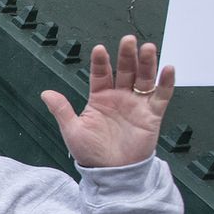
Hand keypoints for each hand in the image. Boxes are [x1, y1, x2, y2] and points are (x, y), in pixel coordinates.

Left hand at [41, 35, 174, 167]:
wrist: (111, 173)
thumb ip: (62, 110)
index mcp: (100, 98)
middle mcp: (120, 97)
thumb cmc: (91, 153)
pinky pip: (162, 96)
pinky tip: (168, 69)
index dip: (101, 62)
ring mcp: (137, 104)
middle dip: (127, 56)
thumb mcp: (72, 130)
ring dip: (147, 63)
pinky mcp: (152, 115)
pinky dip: (166, 83)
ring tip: (148, 48)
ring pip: (144, 78)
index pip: (101, 74)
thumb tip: (45, 93)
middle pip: (126, 71)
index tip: (99, 49)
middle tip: (128, 40)